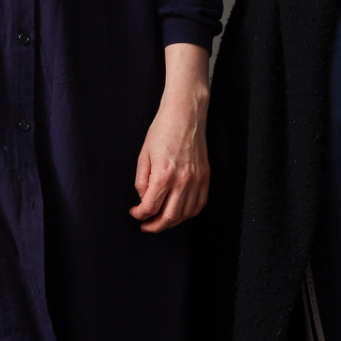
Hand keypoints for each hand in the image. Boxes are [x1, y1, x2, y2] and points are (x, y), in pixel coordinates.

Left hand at [131, 43, 210, 232]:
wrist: (185, 114)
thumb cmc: (162, 130)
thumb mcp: (143, 155)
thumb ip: (142, 181)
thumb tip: (144, 199)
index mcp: (163, 175)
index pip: (150, 207)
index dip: (140, 215)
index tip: (135, 213)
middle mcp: (182, 181)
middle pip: (169, 217)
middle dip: (155, 226)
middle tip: (146, 225)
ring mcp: (197, 180)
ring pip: (186, 215)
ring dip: (172, 222)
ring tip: (161, 220)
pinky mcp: (205, 177)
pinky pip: (199, 204)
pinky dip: (189, 213)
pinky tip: (180, 212)